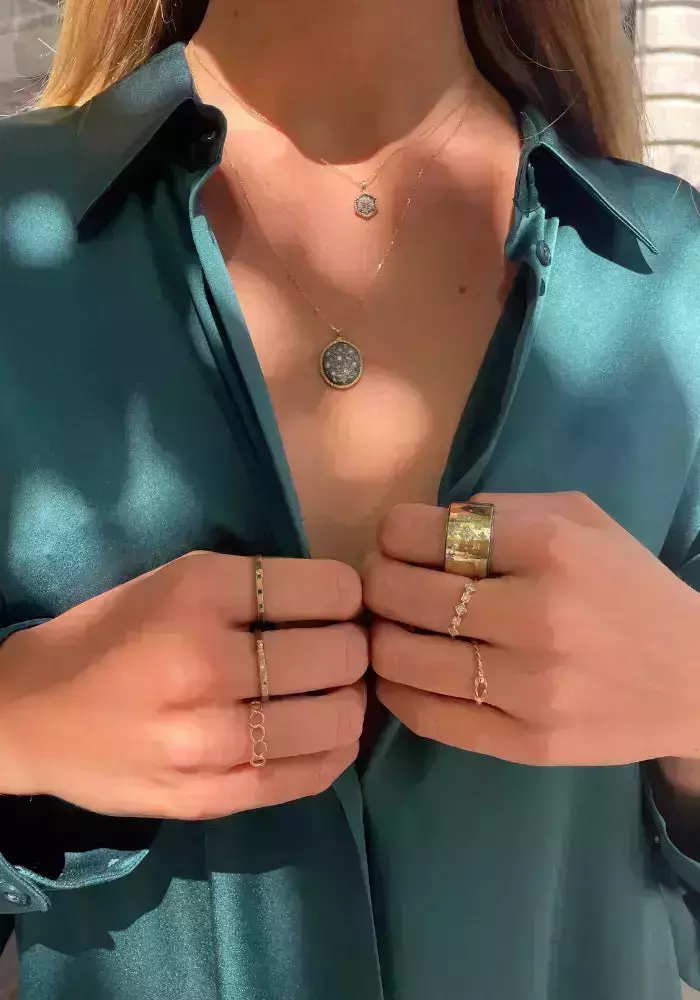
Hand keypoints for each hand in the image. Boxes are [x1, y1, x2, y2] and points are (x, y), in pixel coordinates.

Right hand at [0, 552, 365, 818]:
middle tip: (339, 649)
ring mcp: (208, 738)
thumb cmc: (110, 635)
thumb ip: (256, 588)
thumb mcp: (176, 580)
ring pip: (336, 719)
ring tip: (334, 693)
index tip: (339, 604)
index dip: (347, 594)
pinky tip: (326, 734)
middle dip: (354, 647)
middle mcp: (206, 662)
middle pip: (339, 653)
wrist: (30, 718)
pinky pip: (311, 775)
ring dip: (351, 701)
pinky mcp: (210, 796)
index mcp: (198, 592)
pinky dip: (337, 750)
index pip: (326, 589)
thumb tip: (346, 605)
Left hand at [364, 494, 699, 766]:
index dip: (390, 533)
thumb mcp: (581, 519)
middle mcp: (537, 615)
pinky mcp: (526, 743)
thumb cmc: (630, 588)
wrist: (698, 680)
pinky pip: (427, 716)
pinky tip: (403, 673)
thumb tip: (427, 524)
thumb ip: (502, 508)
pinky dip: (397, 690)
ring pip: (402, 658)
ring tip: (389, 628)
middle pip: (401, 594)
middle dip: (374, 582)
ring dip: (378, 638)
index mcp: (550, 547)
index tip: (393, 542)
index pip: (423, 533)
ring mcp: (531, 686)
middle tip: (380, 583)